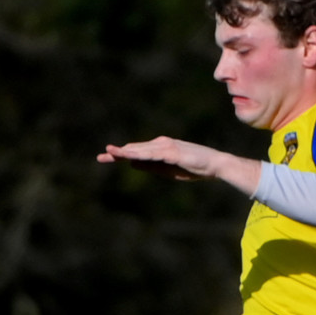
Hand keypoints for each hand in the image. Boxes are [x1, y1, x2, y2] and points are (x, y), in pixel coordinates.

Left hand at [96, 137, 225, 181]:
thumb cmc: (195, 168)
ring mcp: (166, 146)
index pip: (137, 151)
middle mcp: (161, 144)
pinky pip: (152, 154)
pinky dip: (139, 154)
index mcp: (160, 148)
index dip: (121, 155)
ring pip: (141, 150)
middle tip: (101, 157)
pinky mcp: (172, 151)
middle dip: (118, 153)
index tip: (106, 158)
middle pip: (135, 148)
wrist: (215, 165)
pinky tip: (129, 155)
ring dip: (125, 151)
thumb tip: (132, 163)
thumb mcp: (168, 171)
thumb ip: (151, 167)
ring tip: (110, 153)